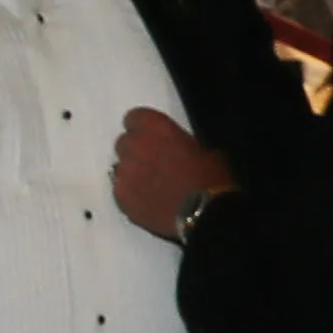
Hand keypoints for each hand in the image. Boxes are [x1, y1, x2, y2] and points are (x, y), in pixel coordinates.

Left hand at [109, 108, 232, 237]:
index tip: (154, 137)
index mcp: (156, 128)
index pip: (134, 117)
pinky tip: (148, 202)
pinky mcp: (121, 198)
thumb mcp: (206, 150)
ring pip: (120, 167)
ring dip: (133, 172)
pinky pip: (120, 190)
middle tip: (154, 163)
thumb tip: (178, 149)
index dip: (143, 128)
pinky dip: (131, 194)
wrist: (206, 214)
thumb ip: (182, 143)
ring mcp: (124, 173)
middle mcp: (134, 146)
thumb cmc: (212, 178)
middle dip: (136, 150)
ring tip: (152, 186)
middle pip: (124, 143)